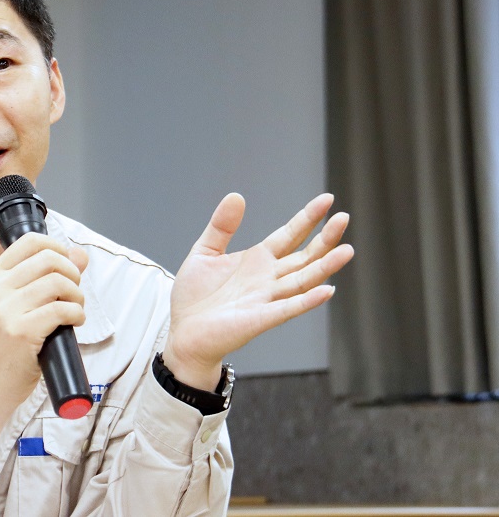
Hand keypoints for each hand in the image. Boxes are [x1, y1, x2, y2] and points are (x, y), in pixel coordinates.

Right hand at [0, 233, 88, 409]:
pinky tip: (73, 323)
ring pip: (58, 282)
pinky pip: (62, 309)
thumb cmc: (2, 346)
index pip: (30, 241)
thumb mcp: (11, 306)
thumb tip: (79, 254)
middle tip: (73, 293)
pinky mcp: (22, 331)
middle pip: (49, 258)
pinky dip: (76, 314)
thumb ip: (42, 278)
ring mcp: (6, 310)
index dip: (58, 248)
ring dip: (77, 295)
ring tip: (74, 309)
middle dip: (72, 273)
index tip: (67, 267)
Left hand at [161, 193, 352, 390]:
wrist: (183, 332)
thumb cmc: (195, 296)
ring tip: (347, 250)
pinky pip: (288, 308)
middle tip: (344, 217)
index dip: (307, 218)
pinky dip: (307, 300)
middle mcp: (268, 278)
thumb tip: (236, 196)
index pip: (289, 235)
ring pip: (304, 280)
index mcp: (257, 260)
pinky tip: (327, 290)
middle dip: (325, 238)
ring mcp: (267, 299)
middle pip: (305, 256)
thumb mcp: (204, 252)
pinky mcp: (260, 319)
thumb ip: (221, 226)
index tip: (327, 199)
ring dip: (326, 267)